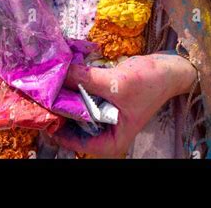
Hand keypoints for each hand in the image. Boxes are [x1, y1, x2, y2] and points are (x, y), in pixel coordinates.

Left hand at [50, 52, 196, 156]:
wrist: (170, 67)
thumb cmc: (150, 82)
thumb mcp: (116, 83)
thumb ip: (86, 80)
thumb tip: (58, 73)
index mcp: (113, 140)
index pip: (78, 143)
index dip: (58, 130)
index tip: (42, 114)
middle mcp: (107, 130)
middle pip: (75, 124)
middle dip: (59, 109)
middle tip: (39, 95)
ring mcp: (105, 113)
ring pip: (78, 107)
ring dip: (65, 95)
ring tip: (47, 83)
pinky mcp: (105, 97)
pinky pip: (84, 94)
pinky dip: (75, 85)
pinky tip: (63, 73)